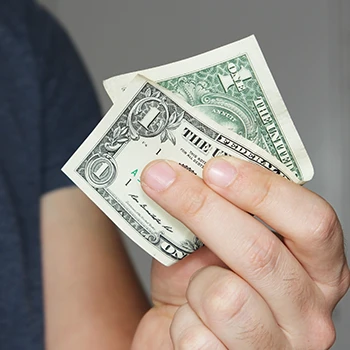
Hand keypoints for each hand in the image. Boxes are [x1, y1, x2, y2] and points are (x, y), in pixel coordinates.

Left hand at [131, 157, 348, 348]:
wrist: (185, 335)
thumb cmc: (203, 286)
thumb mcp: (212, 242)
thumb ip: (214, 210)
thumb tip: (186, 167)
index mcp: (317, 268)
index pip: (313, 221)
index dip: (263, 189)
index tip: (214, 166)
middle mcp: (310, 311)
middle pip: (261, 252)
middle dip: (201, 207)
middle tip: (161, 177)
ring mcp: (279, 347)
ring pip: (226, 298)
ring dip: (193, 285)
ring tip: (192, 287)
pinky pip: (197, 337)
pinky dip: (181, 322)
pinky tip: (189, 322)